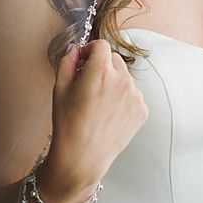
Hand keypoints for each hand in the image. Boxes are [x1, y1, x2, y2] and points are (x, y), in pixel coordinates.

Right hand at [38, 40, 148, 202]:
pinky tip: (108, 114)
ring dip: (113, 82)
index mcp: (101, 71)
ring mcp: (136, 95)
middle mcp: (123, 80)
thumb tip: (75, 49)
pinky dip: (122, 99)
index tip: (83, 60)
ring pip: (124, 78)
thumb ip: (67, 62)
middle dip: (101, 66)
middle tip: (87, 84)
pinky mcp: (142, 110)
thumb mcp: (59, 89)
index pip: (101, 45)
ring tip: (97, 104)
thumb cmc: (67, 124)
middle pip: (114, 60)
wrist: (82, 157)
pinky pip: (132, 95)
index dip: (90, 50)